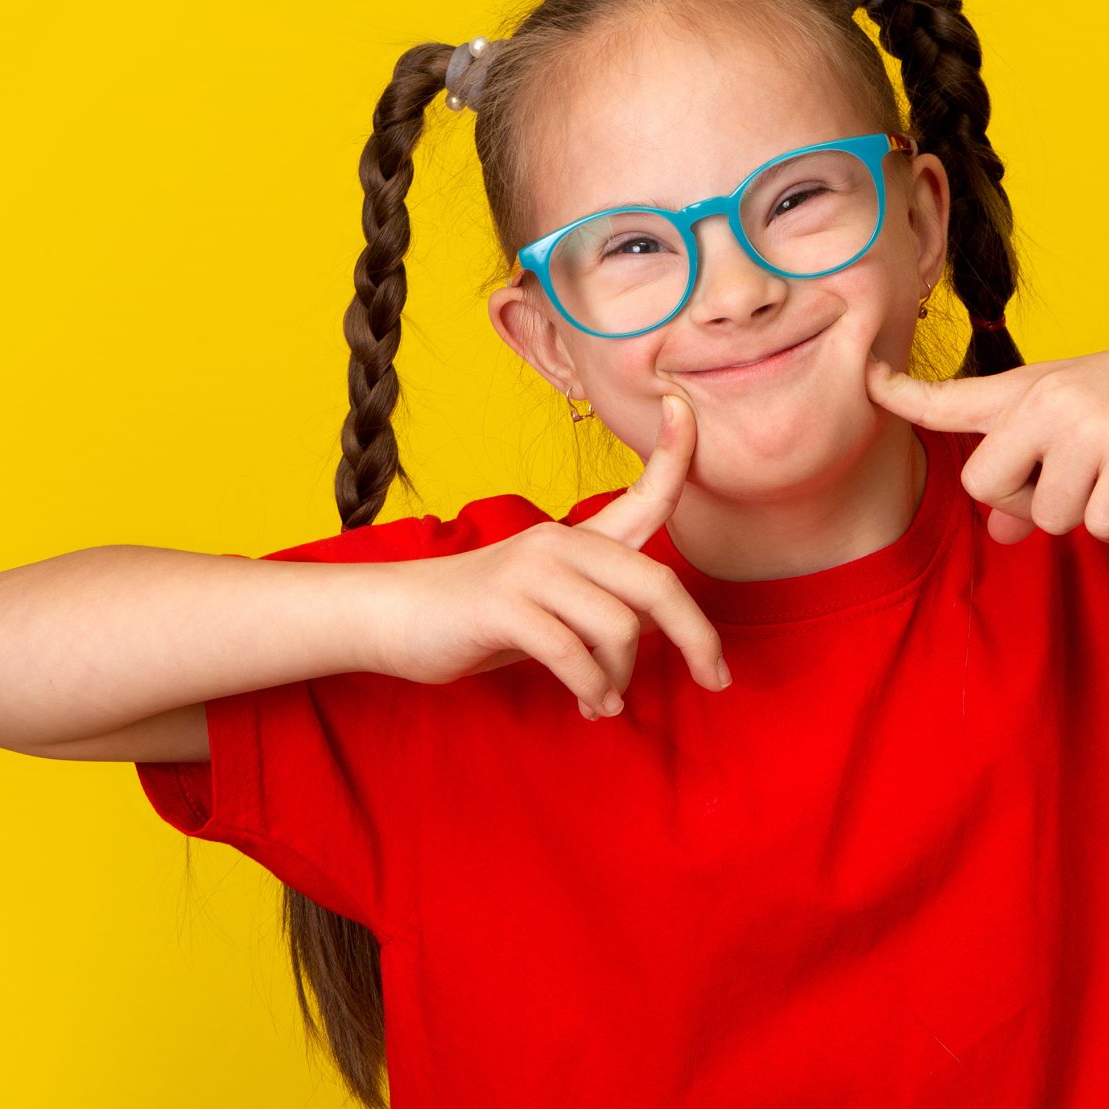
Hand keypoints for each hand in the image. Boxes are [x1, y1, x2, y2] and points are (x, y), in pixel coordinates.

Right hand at [378, 393, 729, 720]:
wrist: (394, 617)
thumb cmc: (481, 615)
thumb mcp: (550, 600)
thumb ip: (605, 603)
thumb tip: (665, 632)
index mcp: (579, 538)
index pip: (643, 491)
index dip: (673, 450)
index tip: (682, 403)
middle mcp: (561, 542)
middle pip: (658, 584)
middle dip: (697, 637)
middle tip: (714, 679)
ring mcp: (531, 571)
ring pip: (620, 628)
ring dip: (621, 679)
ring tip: (605, 701)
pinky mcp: (504, 606)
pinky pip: (573, 655)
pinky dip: (592, 690)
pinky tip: (590, 706)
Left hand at [864, 327, 1108, 545]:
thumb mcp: (1074, 424)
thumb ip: (1031, 475)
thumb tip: (1000, 533)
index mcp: (1024, 390)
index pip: (949, 397)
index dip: (902, 393)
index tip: (866, 378)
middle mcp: (1046, 402)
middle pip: (984, 485)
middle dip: (1019, 502)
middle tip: (1062, 481)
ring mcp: (1088, 425)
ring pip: (1049, 516)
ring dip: (1079, 513)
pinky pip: (1100, 525)